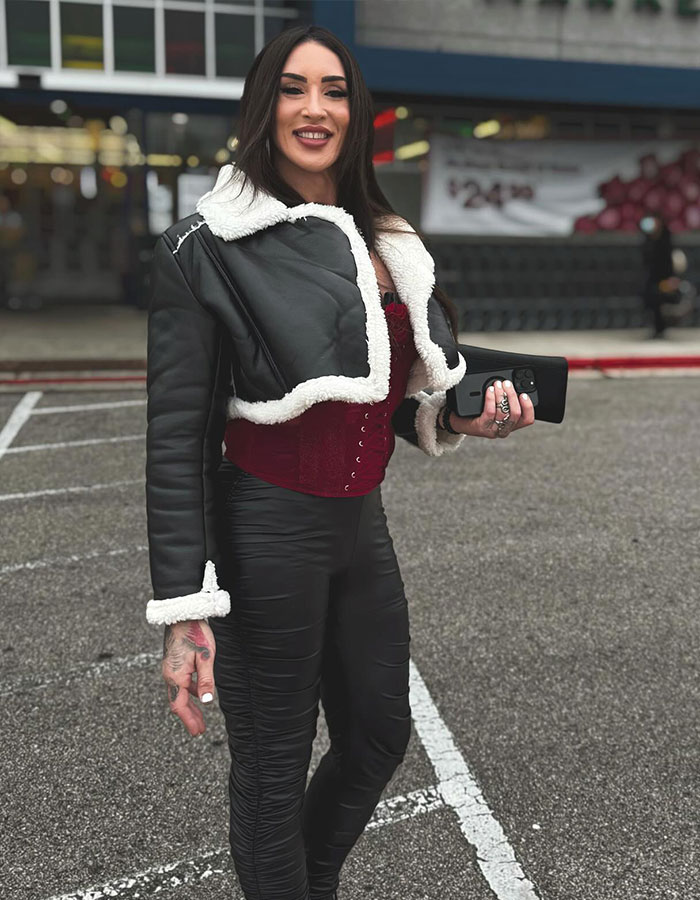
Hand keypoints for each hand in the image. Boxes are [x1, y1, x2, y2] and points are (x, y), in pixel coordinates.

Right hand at [162, 619, 215, 735]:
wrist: (182, 614)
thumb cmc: (195, 633)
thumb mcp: (206, 657)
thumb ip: (206, 681)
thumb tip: (207, 702)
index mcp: (176, 676)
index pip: (180, 706)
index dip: (189, 720)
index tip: (197, 732)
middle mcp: (169, 675)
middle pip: (177, 702)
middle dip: (189, 717)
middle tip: (199, 730)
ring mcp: (170, 669)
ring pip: (179, 693)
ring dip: (189, 706)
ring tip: (200, 716)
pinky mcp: (173, 663)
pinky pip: (180, 683)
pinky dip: (189, 692)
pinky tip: (198, 693)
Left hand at [449, 379, 534, 438]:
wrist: (458, 421)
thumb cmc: (477, 412)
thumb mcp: (495, 406)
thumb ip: (505, 399)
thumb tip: (511, 385)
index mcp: (510, 425)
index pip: (527, 419)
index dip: (528, 407)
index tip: (523, 394)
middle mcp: (503, 430)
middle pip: (516, 414)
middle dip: (512, 395)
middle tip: (507, 384)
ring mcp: (492, 430)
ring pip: (503, 412)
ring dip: (501, 395)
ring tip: (497, 385)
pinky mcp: (482, 427)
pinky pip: (490, 412)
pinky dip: (491, 399)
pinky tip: (490, 391)